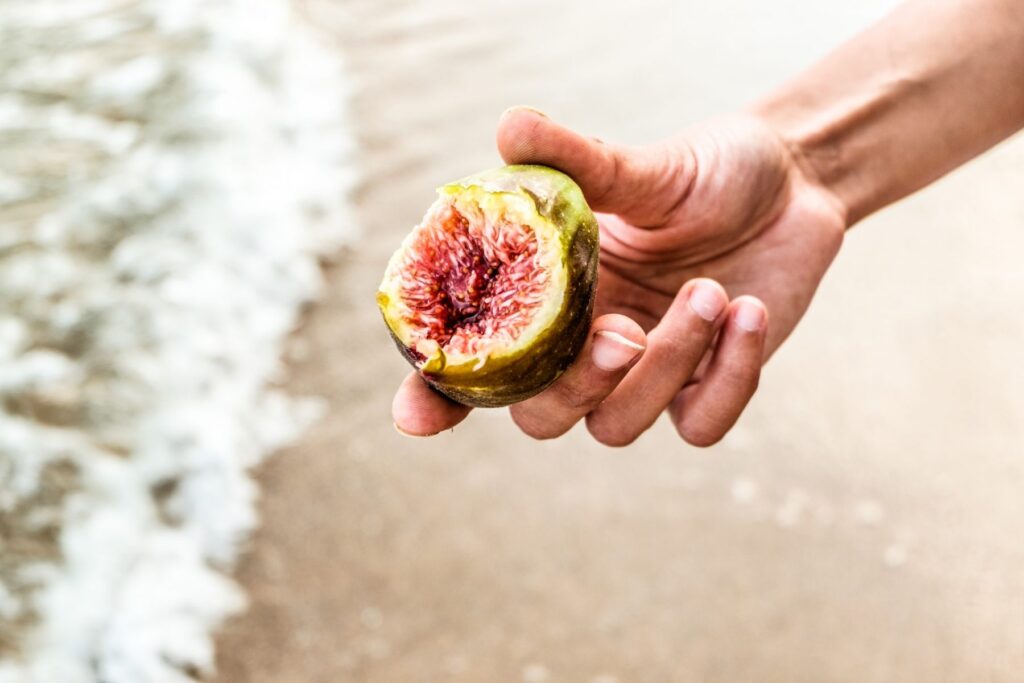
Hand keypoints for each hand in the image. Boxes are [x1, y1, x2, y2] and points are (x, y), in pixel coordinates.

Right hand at [393, 107, 845, 445]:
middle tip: (622, 333)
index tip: (414, 416)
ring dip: (665, 367)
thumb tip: (510, 127)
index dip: (440, 396)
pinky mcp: (709, 389)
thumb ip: (574, 160)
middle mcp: (589, 346)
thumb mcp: (640, 167)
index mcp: (553, 299)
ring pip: (619, 425)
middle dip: (575, 388)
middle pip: (542, 415)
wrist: (793, 184)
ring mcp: (648, 376)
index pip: (482, 360)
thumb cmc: (704, 174)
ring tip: (709, 292)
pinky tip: (748, 311)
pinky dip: (728, 376)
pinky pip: (701, 424)